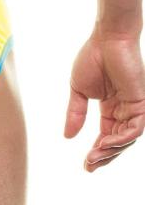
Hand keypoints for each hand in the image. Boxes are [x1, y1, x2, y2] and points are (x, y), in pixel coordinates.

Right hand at [64, 31, 144, 171]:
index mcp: (111, 108)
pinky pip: (135, 129)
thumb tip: (67, 136)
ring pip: (127, 139)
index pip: (106, 136)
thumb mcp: (79, 90)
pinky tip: (106, 143)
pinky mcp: (141, 103)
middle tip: (90, 165)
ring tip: (94, 156)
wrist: (106, 39)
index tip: (85, 165)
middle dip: (104, 156)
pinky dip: (122, 139)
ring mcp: (134, 108)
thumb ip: (75, 113)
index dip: (97, 152)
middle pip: (117, 142)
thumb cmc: (93, 58)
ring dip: (111, 150)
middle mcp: (124, 111)